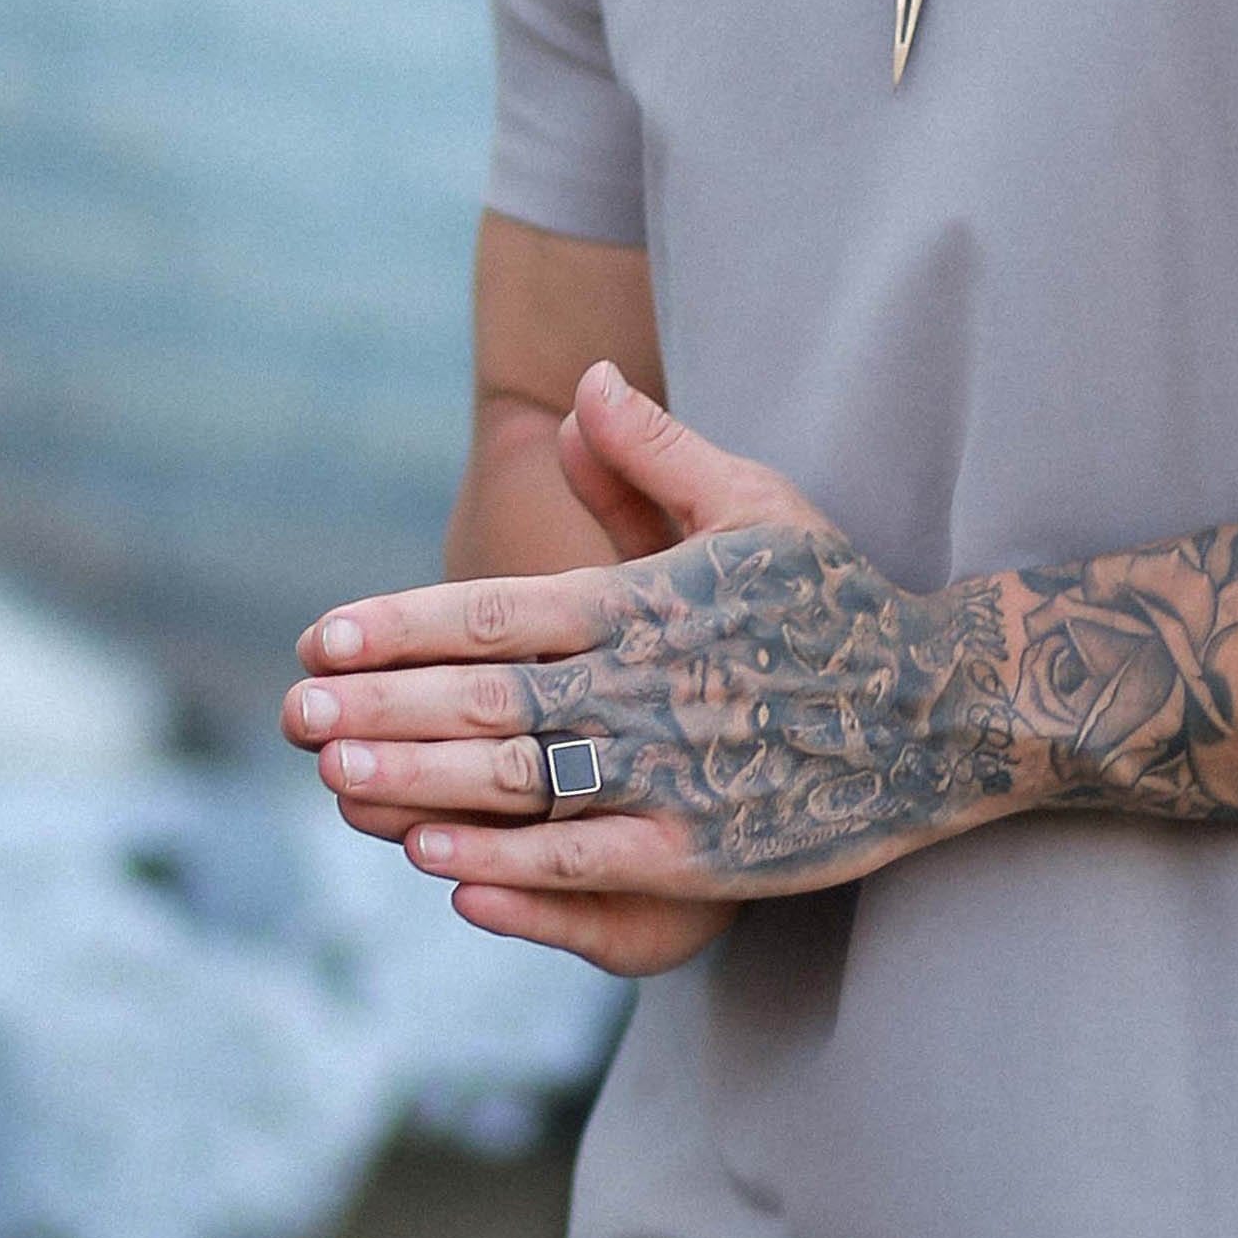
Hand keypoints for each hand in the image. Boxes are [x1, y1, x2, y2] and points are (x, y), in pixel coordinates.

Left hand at [282, 366, 1020, 974]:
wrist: (946, 708)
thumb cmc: (841, 600)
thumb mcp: (757, 501)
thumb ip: (655, 449)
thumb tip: (585, 377)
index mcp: (644, 601)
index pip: (493, 612)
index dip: (396, 627)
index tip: (315, 641)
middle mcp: (645, 685)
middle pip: (484, 699)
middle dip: (378, 709)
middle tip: (291, 719)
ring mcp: (673, 773)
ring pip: (519, 780)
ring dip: (416, 782)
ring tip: (334, 780)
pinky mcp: (705, 852)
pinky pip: (586, 858)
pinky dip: (506, 859)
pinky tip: (435, 860)